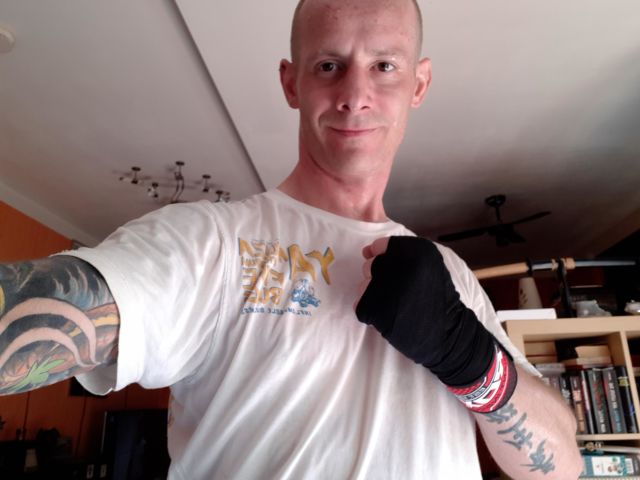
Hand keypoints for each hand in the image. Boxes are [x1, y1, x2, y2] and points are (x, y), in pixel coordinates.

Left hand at [355, 236, 515, 412]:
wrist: (449, 336)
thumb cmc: (438, 301)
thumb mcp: (430, 266)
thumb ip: (401, 255)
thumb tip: (367, 251)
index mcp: (416, 250)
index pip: (381, 246)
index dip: (380, 257)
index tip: (388, 270)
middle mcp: (399, 263)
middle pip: (370, 266)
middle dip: (379, 280)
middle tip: (399, 295)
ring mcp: (386, 286)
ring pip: (363, 286)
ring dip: (374, 298)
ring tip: (397, 308)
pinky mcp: (375, 308)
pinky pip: (361, 306)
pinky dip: (371, 314)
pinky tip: (390, 318)